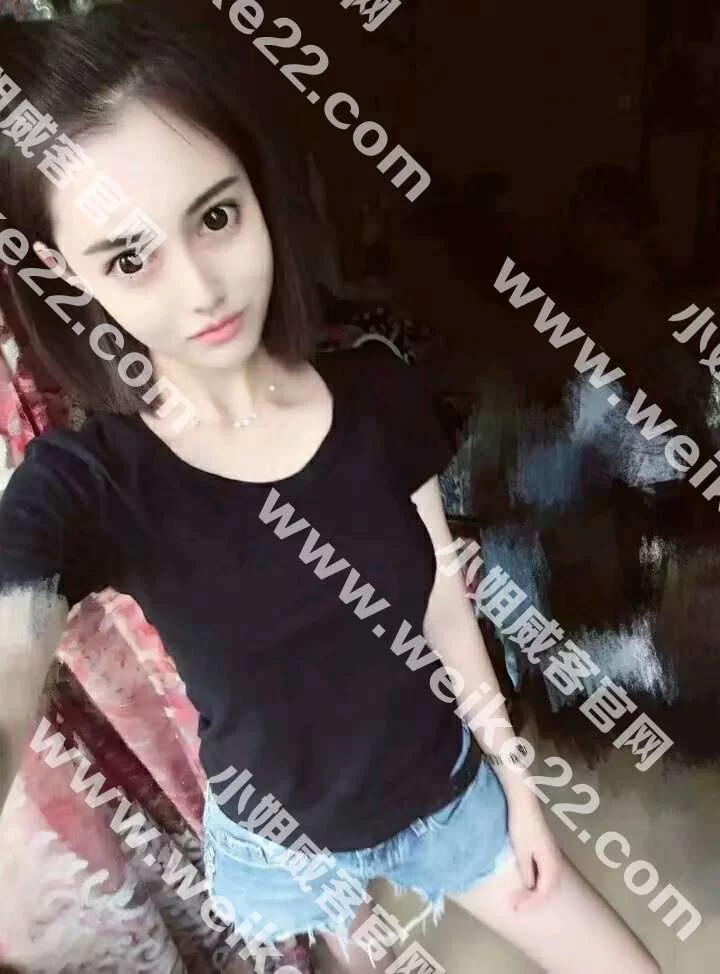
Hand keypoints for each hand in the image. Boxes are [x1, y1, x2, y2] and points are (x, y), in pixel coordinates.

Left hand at [506, 788, 562, 910]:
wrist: (523, 802)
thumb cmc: (522, 826)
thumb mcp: (521, 853)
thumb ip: (527, 872)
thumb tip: (531, 886)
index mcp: (551, 864)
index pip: (544, 892)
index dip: (530, 903)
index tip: (516, 908)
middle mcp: (555, 860)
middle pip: (549, 888)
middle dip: (533, 900)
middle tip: (516, 906)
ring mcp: (551, 853)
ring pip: (548, 880)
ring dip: (535, 891)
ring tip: (521, 898)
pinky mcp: (545, 847)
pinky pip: (544, 871)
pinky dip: (536, 881)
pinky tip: (527, 881)